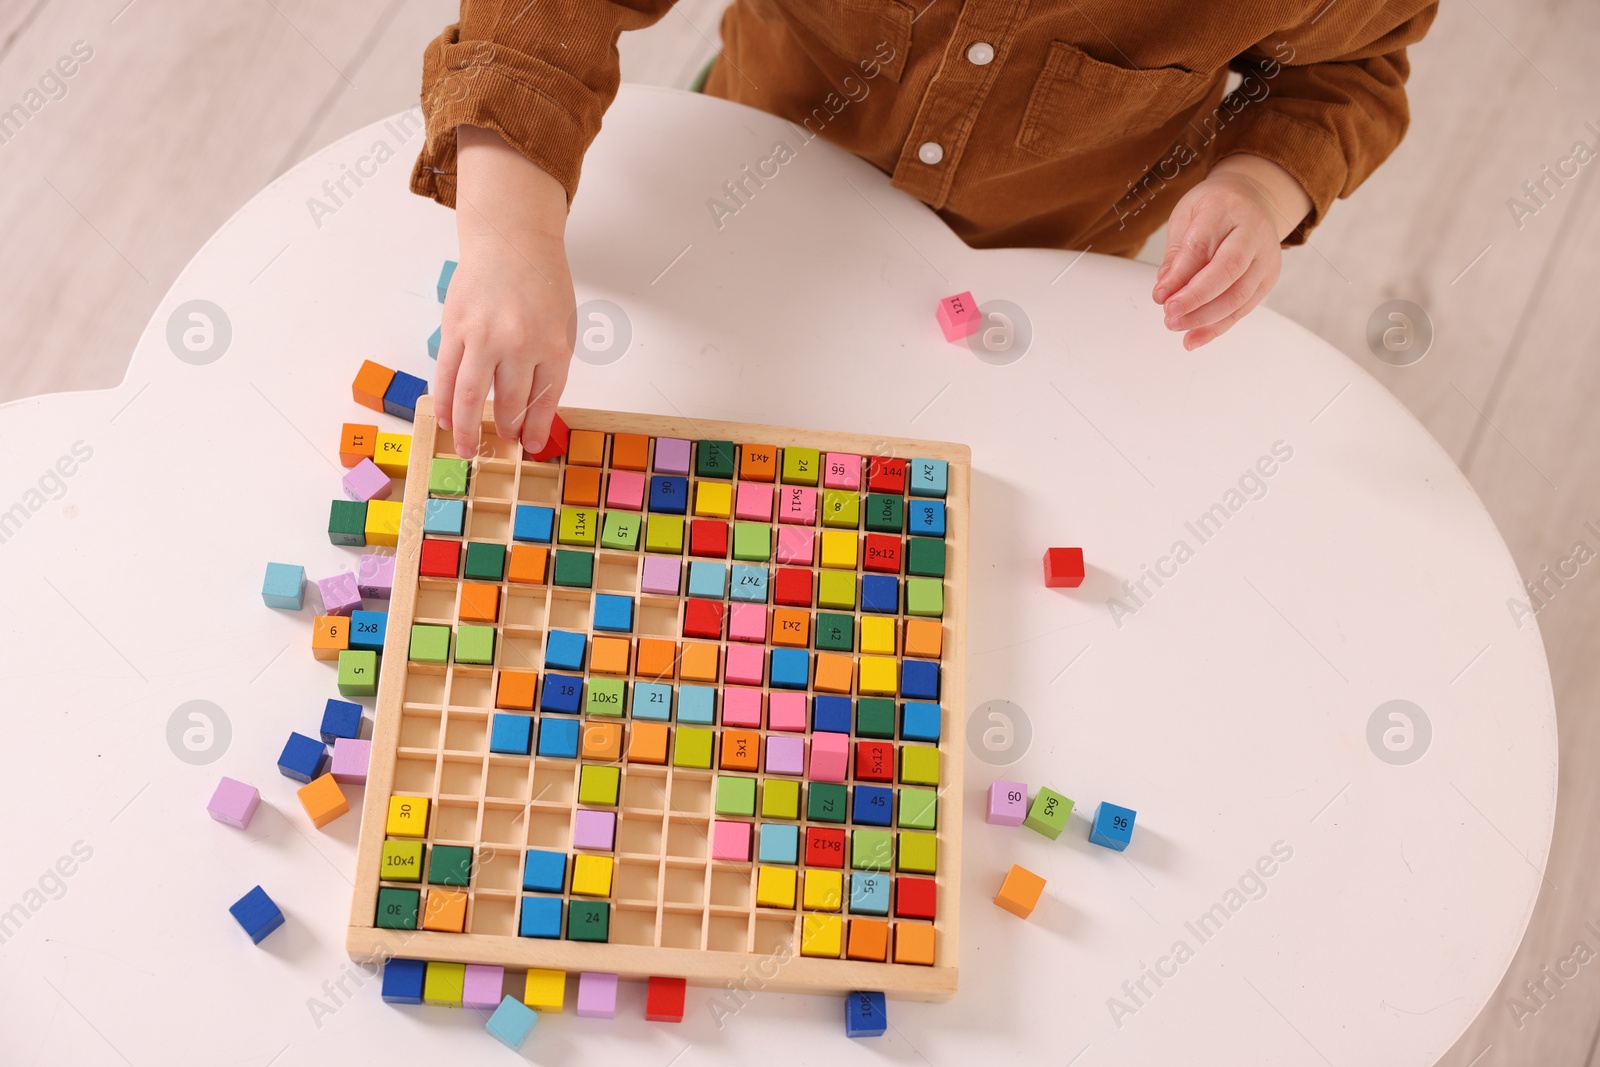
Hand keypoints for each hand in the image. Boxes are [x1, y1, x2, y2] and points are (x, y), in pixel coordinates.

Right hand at [435, 125, 575, 457]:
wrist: (511, 240)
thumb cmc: (540, 282)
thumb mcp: (561, 325)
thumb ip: (548, 364)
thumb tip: (532, 409)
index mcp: (553, 345)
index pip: (544, 399)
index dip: (534, 427)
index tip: (528, 445)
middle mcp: (519, 344)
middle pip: (509, 401)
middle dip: (504, 429)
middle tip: (499, 443)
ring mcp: (484, 336)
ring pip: (471, 394)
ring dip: (466, 427)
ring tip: (465, 446)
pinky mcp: (455, 327)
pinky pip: (447, 373)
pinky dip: (444, 400)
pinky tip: (443, 417)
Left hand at [1152, 154, 1310, 349]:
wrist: (1253, 200)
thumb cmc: (1214, 208)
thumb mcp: (1186, 216)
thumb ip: (1177, 252)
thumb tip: (1165, 288)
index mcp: (1226, 208)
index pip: (1203, 245)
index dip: (1180, 275)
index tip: (1159, 295)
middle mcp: (1253, 232)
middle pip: (1227, 271)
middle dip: (1195, 298)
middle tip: (1169, 314)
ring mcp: (1265, 257)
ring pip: (1239, 295)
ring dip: (1204, 318)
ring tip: (1176, 326)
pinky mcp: (1268, 278)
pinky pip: (1243, 309)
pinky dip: (1217, 327)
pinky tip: (1194, 338)